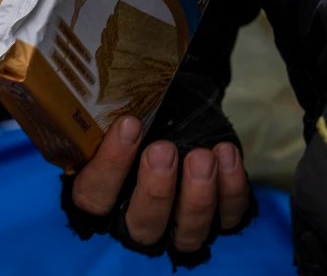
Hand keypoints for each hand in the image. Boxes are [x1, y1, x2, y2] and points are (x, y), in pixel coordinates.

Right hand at [71, 116, 251, 253]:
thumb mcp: (117, 112)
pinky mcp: (218, 222)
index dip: (109, 166)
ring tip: (203, 156)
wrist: (177, 109)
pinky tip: (225, 154)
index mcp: (102, 195)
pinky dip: (231, 189)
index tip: (129, 125)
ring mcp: (180, 226)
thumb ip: (106, 116)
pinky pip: (228, 218)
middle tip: (164, 149)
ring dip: (197, 196)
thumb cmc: (137, 112)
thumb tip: (105, 94)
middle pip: (143, 225)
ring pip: (188, 234)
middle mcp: (138, 219)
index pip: (95, 196)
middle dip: (155, 190)